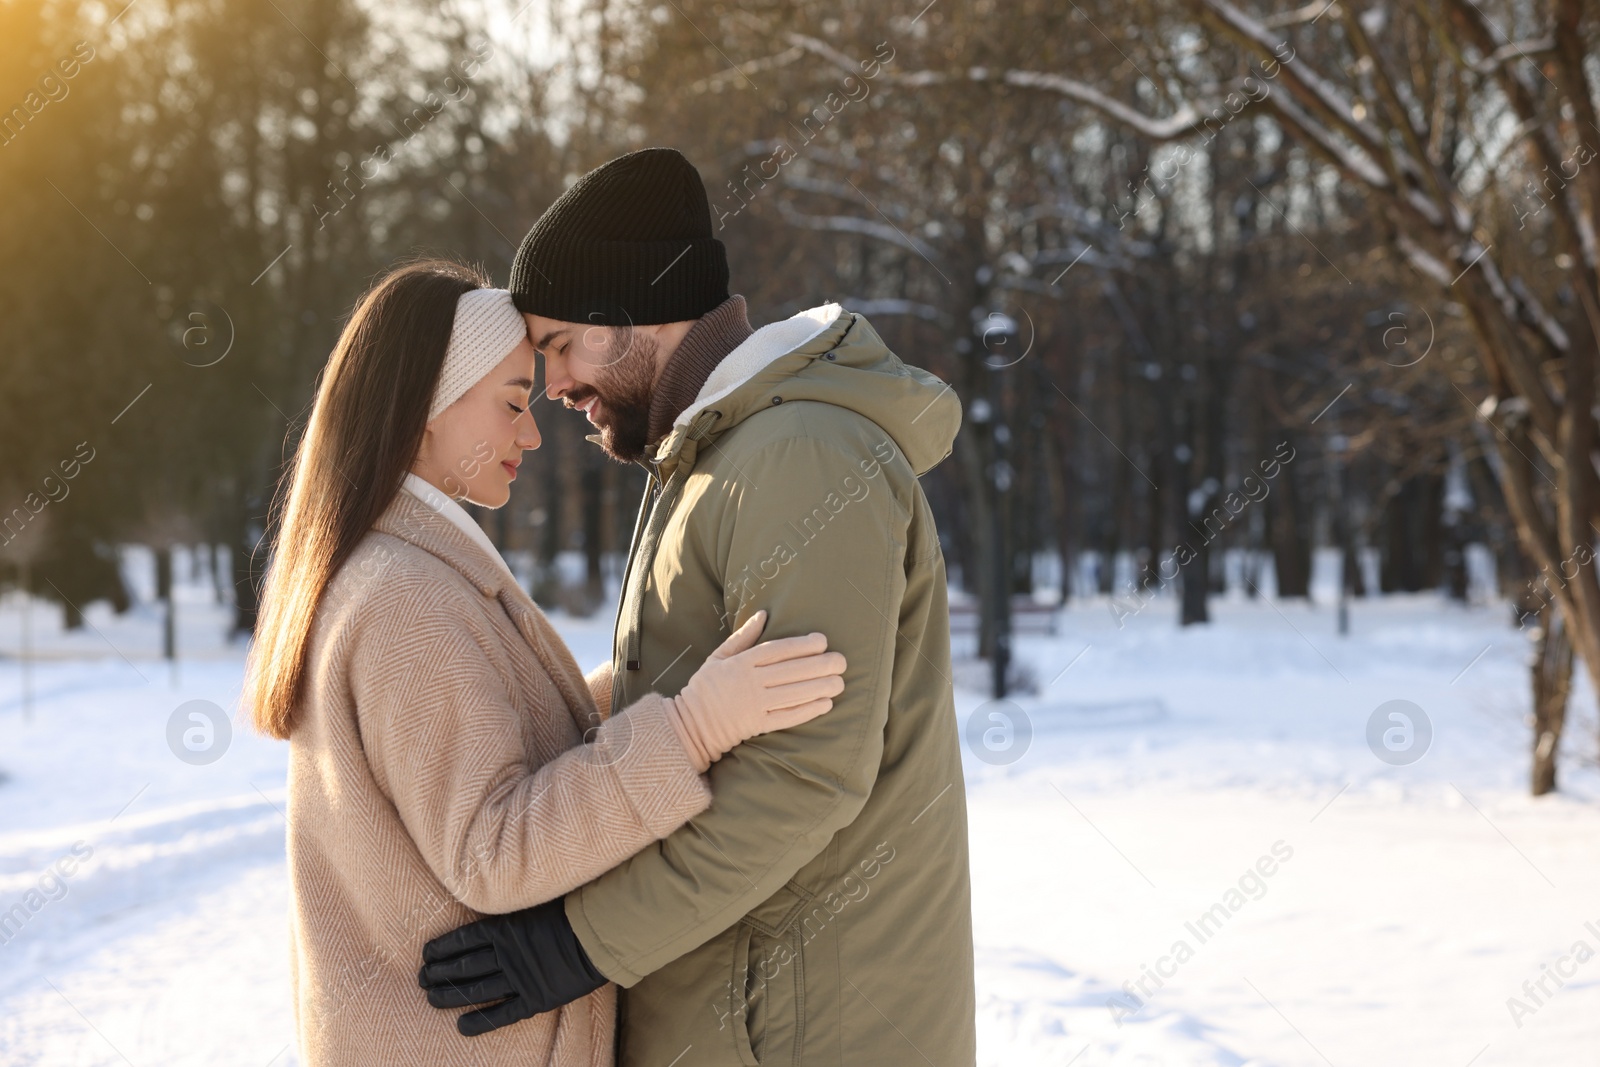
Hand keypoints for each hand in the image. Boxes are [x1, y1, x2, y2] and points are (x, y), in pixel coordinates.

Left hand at [418, 898, 605, 1036]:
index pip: (462, 939)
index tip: (425, 953)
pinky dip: (480, 1022)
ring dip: (450, 995)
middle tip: (421, 978)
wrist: (601, 934)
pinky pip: (502, 1014)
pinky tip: (461, 1027)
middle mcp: (506, 955)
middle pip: (464, 966)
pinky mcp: (535, 999)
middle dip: (438, 972)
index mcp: (505, 928)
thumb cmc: (573, 908)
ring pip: (476, 990)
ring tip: (430, 999)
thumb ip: (514, 905)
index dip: (441, 948)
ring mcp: (519, 979)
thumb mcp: (537, 899)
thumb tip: (497, 890)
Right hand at [666, 609, 846, 771]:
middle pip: (790, 671)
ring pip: (793, 694)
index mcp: (740, 663)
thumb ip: (742, 637)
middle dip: (819, 666)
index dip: (801, 645)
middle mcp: (749, 682)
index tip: (822, 641)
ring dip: (820, 687)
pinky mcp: (757, 726)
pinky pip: (787, 717)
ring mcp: (753, 705)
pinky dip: (807, 710)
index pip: (777, 650)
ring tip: (840, 682)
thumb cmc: (707, 687)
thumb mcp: (718, 656)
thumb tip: (762, 615)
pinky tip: (825, 703)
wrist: (691, 724)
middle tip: (842, 661)